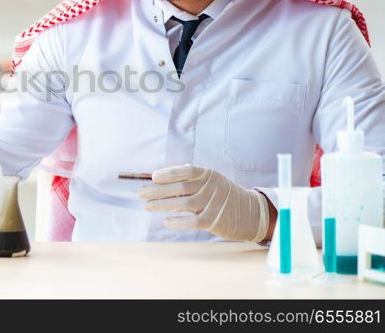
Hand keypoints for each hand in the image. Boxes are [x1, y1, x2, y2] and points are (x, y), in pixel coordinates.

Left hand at [139, 164, 269, 241]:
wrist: (251, 213)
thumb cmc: (222, 195)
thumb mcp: (211, 181)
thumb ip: (191, 178)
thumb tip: (160, 177)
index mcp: (209, 174)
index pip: (187, 171)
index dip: (169, 173)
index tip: (153, 177)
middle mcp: (211, 187)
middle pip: (180, 187)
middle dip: (158, 190)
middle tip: (141, 193)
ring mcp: (213, 204)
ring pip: (183, 204)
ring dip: (162, 205)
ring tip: (147, 206)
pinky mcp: (214, 221)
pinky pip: (192, 221)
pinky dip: (177, 221)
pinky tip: (166, 221)